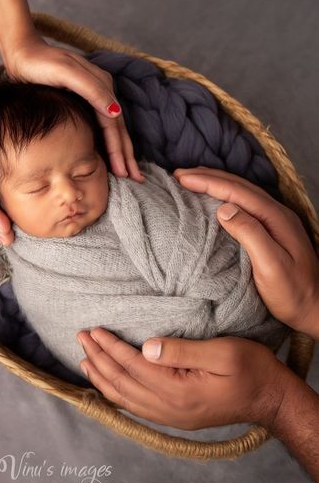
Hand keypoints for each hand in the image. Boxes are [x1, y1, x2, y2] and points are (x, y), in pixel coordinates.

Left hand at [3, 32, 144, 183]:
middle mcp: (103, 90)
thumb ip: (92, 91)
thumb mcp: (67, 73)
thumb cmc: (40, 63)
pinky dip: (109, 140)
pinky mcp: (85, 98)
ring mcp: (95, 94)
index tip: (124, 172)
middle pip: (118, 128)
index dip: (119, 149)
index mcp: (102, 86)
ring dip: (121, 150)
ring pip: (113, 127)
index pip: (114, 125)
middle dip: (126, 154)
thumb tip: (116, 113)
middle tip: (135, 179)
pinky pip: (102, 124)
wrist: (21, 50)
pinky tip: (110, 153)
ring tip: (126, 171)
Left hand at [76, 327, 292, 429]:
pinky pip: (135, 407)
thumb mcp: (222, 353)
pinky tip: (108, 384)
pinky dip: (115, 394)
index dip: (110, 347)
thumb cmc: (250, 369)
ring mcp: (170, 416)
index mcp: (177, 389)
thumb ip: (182, 351)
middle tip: (81, 337)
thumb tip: (146, 346)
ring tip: (84, 360)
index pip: (132, 365)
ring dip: (102, 377)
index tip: (94, 330)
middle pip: (122, 382)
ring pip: (124, 398)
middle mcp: (168, 408)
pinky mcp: (174, 417)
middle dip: (98, 359)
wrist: (268, 398)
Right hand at [173, 166, 318, 338]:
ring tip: (192, 179)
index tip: (181, 178)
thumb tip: (224, 208)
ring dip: (215, 182)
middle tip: (178, 174)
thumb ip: (250, 234)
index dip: (208, 182)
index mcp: (275, 218)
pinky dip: (224, 194)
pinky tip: (214, 198)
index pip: (236, 192)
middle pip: (238, 185)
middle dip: (207, 177)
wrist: (316, 309)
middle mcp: (276, 213)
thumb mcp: (272, 267)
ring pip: (241, 191)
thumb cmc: (293, 293)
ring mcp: (275, 220)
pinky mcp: (271, 229)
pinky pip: (244, 203)